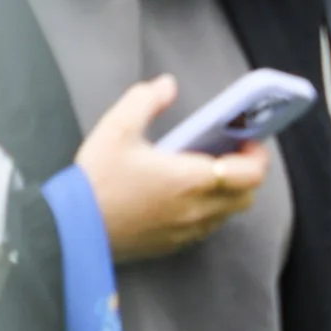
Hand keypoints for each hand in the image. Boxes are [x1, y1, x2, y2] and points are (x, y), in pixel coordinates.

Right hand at [74, 76, 268, 262]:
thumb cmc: (96, 180)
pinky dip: (209, 210)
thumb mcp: (116, 129)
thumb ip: (144, 101)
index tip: (247, 140)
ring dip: (228, 193)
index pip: (252, 174)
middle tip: (229, 154)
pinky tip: (185, 195)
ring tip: (207, 172)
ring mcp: (189, 231)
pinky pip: (207, 227)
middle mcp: (198, 209)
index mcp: (193, 179)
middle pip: (247, 196)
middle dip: (246, 174)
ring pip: (228, 213)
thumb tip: (167, 85)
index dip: (257, 156)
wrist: (72, 229)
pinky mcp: (175, 245)